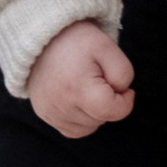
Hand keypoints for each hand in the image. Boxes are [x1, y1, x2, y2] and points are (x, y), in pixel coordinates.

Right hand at [25, 20, 137, 138]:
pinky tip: (78, 99)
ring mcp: (50, 112)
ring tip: (87, 87)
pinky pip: (72, 129)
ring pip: (88, 127)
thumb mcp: (107, 47)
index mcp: (79, 89)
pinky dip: (81, 119)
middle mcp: (62, 106)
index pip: (113, 112)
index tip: (125, 89)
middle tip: (100, 80)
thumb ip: (123, 74)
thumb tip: (122, 95)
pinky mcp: (44, 113)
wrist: (42, 36)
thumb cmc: (76, 40)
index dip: (125, 101)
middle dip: (108, 103)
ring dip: (94, 113)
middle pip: (101, 120)